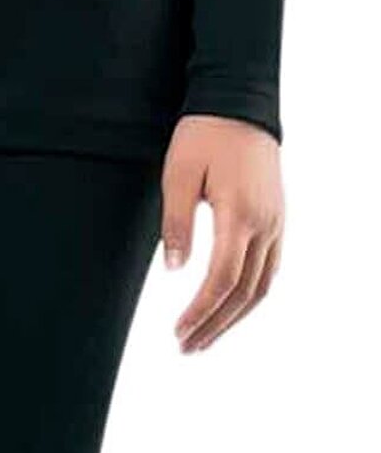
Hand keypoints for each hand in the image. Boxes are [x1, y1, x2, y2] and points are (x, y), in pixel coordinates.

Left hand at [160, 115, 284, 353]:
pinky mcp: (277, 219)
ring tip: (205, 338)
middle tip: (187, 347)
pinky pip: (269, 269)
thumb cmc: (203, 135)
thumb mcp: (179, 173)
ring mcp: (276, 224)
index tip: (179, 331)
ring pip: (261, 287)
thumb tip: (174, 270)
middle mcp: (265, 225)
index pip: (222, 279)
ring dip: (234, 318)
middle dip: (215, 325)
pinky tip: (231, 307)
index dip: (200, 311)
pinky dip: (250, 296)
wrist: (240, 104)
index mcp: (239, 214)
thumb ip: (177, 222)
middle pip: (244, 293)